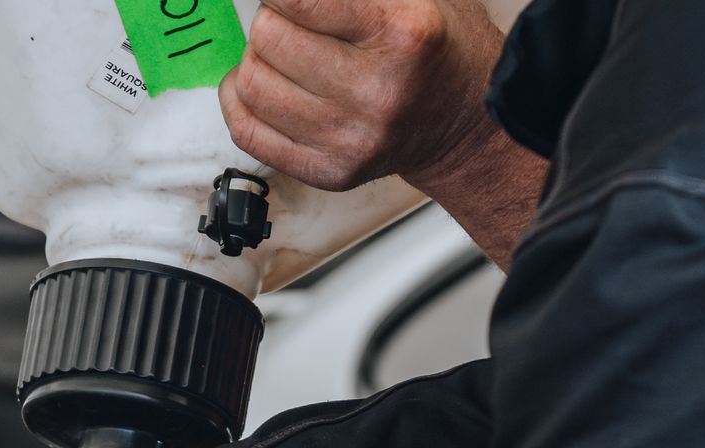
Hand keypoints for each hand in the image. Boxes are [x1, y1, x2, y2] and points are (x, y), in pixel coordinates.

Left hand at [221, 0, 546, 265]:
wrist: (462, 125)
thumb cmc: (433, 52)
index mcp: (405, 34)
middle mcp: (378, 92)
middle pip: (268, 35)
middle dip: (274, 19)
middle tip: (298, 23)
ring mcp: (352, 139)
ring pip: (250, 82)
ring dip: (258, 59)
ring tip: (287, 54)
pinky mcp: (330, 171)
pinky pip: (247, 130)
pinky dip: (241, 100)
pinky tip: (265, 84)